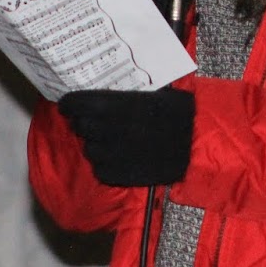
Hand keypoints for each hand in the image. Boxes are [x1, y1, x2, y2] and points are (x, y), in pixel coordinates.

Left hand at [58, 87, 194, 186]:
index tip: (66, 104)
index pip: (79, 104)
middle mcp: (112, 130)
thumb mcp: (153, 93)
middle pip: (81, 127)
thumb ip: (123, 95)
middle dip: (83, 123)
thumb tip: (100, 91)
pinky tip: (117, 158)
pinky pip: (100, 170)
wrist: (198, 142)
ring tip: (109, 141)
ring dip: (95, 144)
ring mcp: (115, 155)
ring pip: (90, 150)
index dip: (70, 104)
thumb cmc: (179, 111)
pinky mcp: (121, 175)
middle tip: (91, 121)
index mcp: (119, 106)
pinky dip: (105, 164)